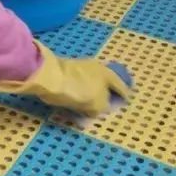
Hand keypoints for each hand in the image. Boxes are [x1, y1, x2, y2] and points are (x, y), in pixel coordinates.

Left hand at [0, 42, 133, 116]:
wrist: (50, 78)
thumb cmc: (78, 89)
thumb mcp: (97, 103)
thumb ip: (102, 107)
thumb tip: (100, 108)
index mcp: (107, 74)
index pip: (120, 86)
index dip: (124, 95)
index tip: (126, 101)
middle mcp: (96, 68)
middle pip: (105, 83)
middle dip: (107, 94)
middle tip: (109, 105)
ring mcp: (79, 68)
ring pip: (90, 84)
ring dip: (92, 94)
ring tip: (91, 108)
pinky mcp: (66, 73)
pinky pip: (78, 86)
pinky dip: (80, 94)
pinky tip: (77, 103)